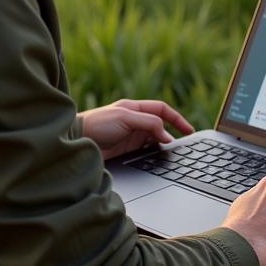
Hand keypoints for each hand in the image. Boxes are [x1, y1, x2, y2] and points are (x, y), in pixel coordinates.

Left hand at [78, 99, 194, 159]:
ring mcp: (131, 135)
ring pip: (154, 138)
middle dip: (173, 132)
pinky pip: (146, 150)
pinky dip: (154, 153)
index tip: (188, 130)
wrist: (77, 140)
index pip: (162, 110)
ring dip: (163, 144)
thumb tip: (167, 136)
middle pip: (160, 124)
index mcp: (135, 108)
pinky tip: (157, 158)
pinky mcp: (126, 149)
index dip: (176, 118)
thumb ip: (148, 124)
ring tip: (172, 152)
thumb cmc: (97, 124)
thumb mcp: (125, 118)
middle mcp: (134, 121)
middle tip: (185, 142)